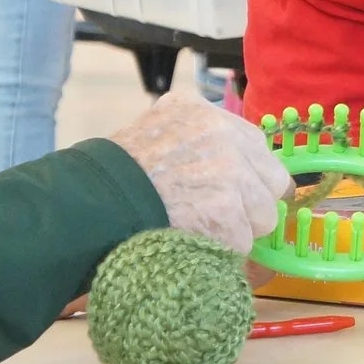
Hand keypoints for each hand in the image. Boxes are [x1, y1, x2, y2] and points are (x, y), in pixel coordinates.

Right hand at [103, 92, 290, 254]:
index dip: (247, 176)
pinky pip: (242, 242)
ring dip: (237, 230)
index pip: (256, 146)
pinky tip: (191, 241)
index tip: (232, 193)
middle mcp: (223, 134)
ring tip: (198, 229)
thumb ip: (196, 140)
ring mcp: (229, 171)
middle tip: (218, 216)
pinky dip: (220, 250)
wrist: (91, 204)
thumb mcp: (156, 132)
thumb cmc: (116, 176)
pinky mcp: (226, 210)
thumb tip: (233, 169)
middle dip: (251, 203)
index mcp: (205, 112)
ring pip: (263, 215)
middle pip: (272, 179)